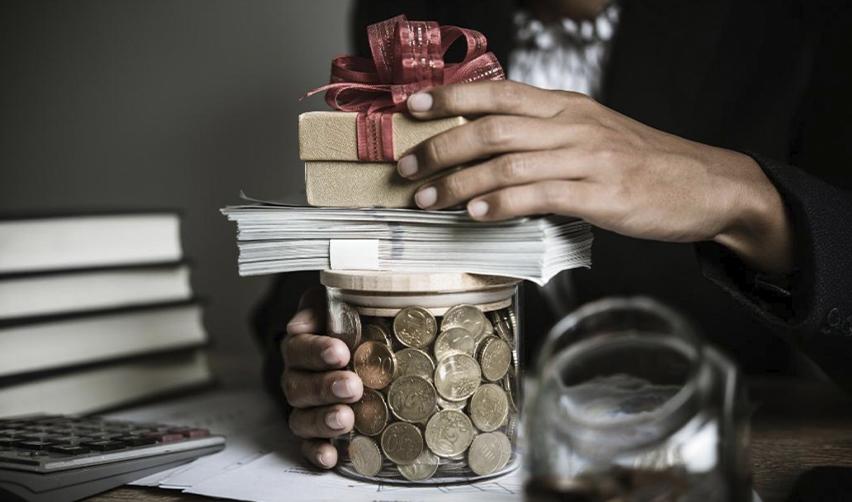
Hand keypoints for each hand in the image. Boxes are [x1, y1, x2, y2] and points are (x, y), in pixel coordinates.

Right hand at [281, 288, 362, 468]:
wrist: (357, 344)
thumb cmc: (345, 323)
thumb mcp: (332, 304)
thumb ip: (317, 308)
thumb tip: (299, 324)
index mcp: (299, 348)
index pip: (298, 349)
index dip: (316, 352)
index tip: (340, 352)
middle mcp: (297, 380)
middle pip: (299, 387)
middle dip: (325, 388)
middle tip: (352, 386)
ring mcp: (305, 409)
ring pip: (301, 419)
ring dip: (322, 421)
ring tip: (345, 419)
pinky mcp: (316, 434)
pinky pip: (308, 446)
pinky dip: (317, 453)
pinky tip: (332, 456)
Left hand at [399, 80, 792, 273]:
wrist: (706, 185)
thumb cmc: (641, 163)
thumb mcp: (591, 133)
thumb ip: (544, 135)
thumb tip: (487, 150)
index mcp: (566, 107)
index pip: (497, 93)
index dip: (450, 97)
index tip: (411, 107)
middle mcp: (572, 125)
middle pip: (492, 127)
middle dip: (440, 147)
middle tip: (406, 169)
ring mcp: (587, 159)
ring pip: (508, 162)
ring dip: (458, 182)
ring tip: (427, 199)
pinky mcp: (601, 195)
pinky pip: (540, 195)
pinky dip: (502, 203)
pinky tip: (476, 214)